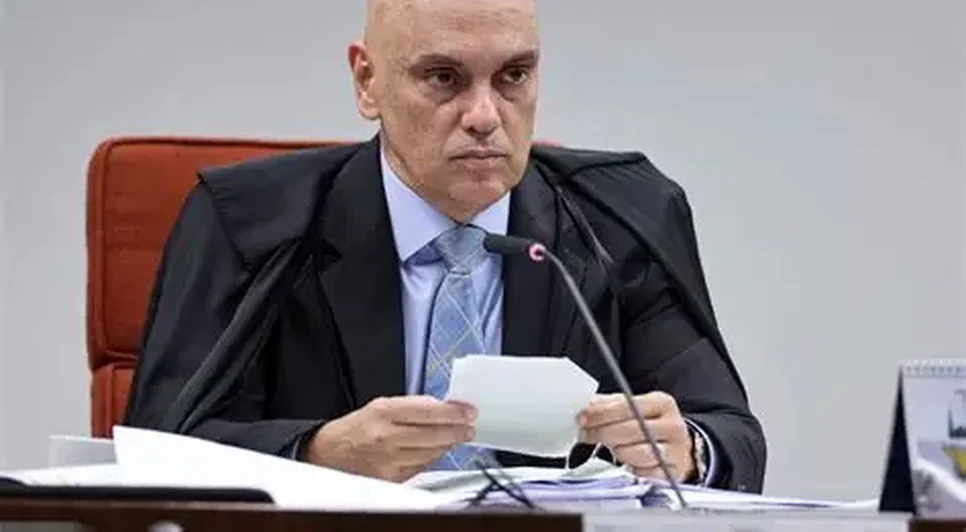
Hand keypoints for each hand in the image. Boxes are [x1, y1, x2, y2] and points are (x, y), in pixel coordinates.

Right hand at [303, 396, 475, 481]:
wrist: (328, 453)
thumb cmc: (355, 428)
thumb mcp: (380, 406)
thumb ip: (412, 406)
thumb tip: (444, 408)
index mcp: (383, 412)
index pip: (428, 411)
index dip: (453, 412)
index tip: (468, 411)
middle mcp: (386, 436)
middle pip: (434, 434)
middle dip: (458, 430)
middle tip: (469, 426)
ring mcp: (389, 460)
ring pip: (432, 453)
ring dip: (448, 444)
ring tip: (457, 436)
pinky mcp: (391, 478)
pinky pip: (422, 467)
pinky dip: (434, 457)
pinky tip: (438, 450)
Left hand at [578, 392, 693, 480]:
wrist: (676, 448)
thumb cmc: (649, 425)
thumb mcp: (633, 407)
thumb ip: (609, 404)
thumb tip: (585, 406)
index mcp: (662, 404)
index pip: (627, 406)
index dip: (601, 413)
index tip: (582, 418)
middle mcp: (673, 427)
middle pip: (629, 430)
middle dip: (601, 432)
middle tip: (585, 433)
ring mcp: (674, 452)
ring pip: (635, 453)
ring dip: (617, 451)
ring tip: (612, 446)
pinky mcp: (670, 475)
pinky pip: (641, 473)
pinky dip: (630, 468)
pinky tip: (627, 461)